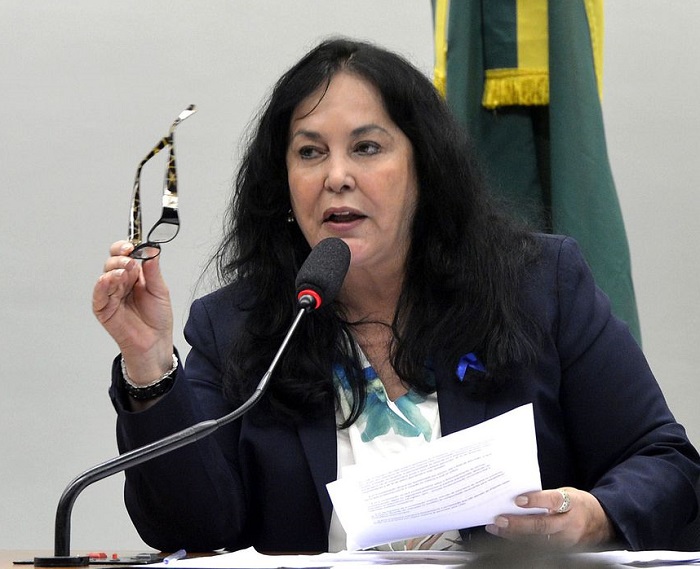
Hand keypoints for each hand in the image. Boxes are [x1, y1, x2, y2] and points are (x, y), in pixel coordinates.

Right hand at [93, 240, 173, 383]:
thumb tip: (151, 250)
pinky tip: (109, 278)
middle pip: (113, 262)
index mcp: (134, 276)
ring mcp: (111, 294)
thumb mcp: (160, 290)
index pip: (125, 255)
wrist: (155, 341)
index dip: (126, 248)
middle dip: (120, 258)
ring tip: (125, 270)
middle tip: (130, 261)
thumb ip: (153, 271)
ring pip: (106, 274)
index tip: (132, 245)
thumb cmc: (158, 318)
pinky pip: (99, 293)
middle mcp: (121, 282)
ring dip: (114, 269)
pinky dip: (102, 283)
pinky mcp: (103, 307)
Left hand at [485, 487, 614, 546]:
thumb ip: (547, 496)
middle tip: (500, 518)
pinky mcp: (563, 550)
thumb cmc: (578, 504)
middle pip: (543, 525)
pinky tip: (507, 535)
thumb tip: (519, 497)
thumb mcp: (567, 494)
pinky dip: (521, 540)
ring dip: (514, 534)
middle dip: (519, 523)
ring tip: (496, 527)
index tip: (518, 500)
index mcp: (573, 503)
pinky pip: (540, 546)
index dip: (536, 500)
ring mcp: (567, 540)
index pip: (554, 501)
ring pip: (538, 540)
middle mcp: (570, 523)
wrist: (601, 523)